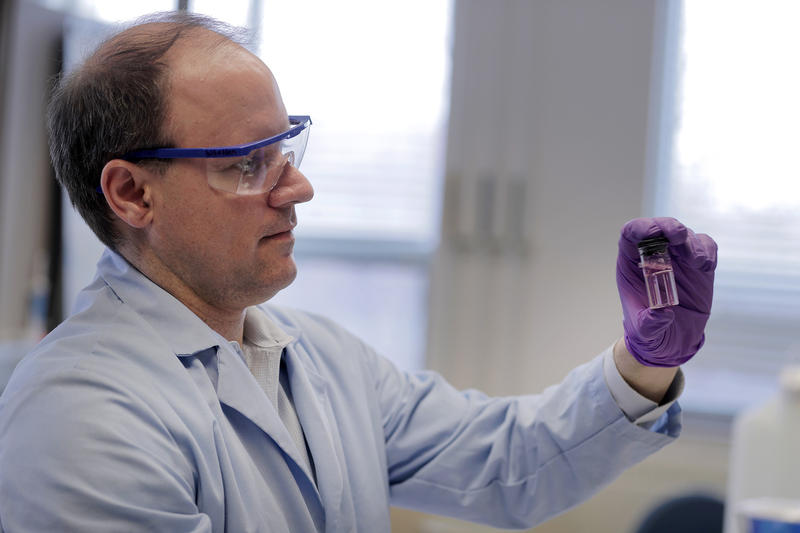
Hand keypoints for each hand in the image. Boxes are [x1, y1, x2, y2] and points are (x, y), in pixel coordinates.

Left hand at [616, 217, 716, 366]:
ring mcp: (677, 257)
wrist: (671, 340)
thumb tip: (662, 313)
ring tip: (697, 264)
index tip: (654, 232)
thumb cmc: (650, 332)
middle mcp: (653, 255)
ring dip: (692, 244)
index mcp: (632, 264)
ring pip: (685, 235)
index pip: (631, 233)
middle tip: (680, 238)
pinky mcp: (698, 265)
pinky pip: (705, 246)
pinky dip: (708, 251)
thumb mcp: (645, 332)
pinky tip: (706, 267)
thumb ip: (650, 323)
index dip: (641, 228)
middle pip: (660, 227)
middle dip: (670, 227)